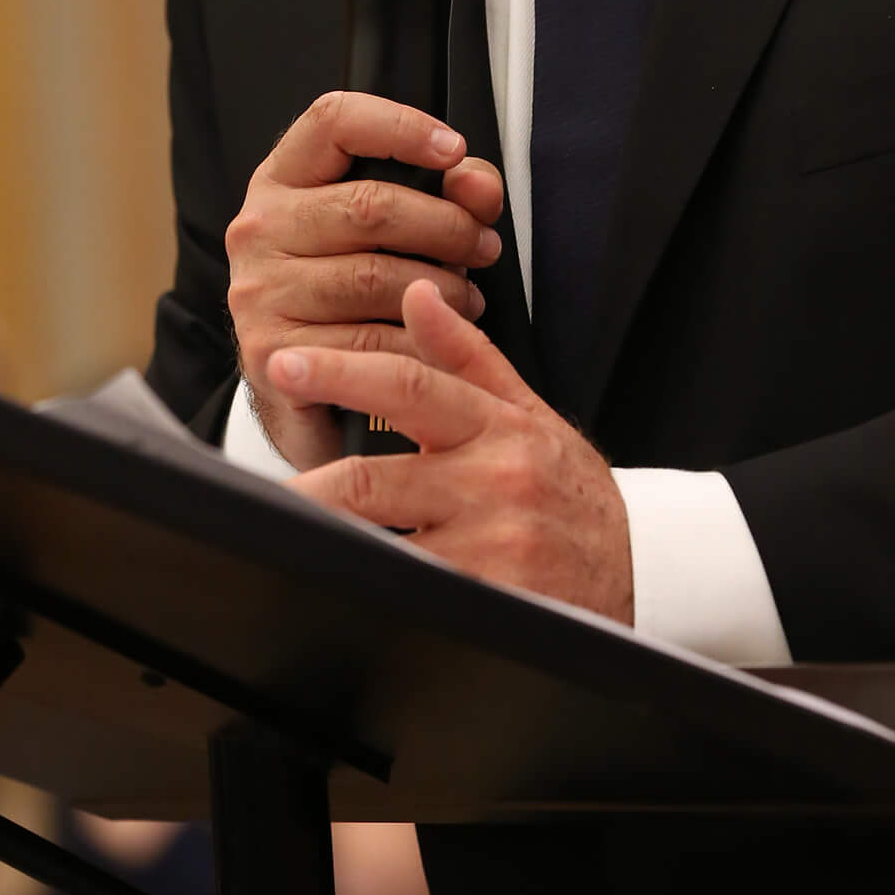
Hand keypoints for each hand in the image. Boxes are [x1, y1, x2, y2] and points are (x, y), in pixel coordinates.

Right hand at [225, 91, 502, 472]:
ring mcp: (259, 291)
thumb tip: (475, 184)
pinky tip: (437, 341)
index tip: (453, 149)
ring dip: (442, 289)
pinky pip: (368, 341)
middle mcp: (259, 228)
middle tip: (483, 247)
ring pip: (374, 276)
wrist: (303, 384)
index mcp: (284, 180)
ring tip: (467, 298)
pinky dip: (419, 342)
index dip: (400, 125)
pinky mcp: (270, 352)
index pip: (333, 121)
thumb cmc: (349, 293)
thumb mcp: (393, 229)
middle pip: (370, 204)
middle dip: (447, 225)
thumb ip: (445, 193)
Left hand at [280, 282, 634, 623]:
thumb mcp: (526, 412)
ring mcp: (493, 547)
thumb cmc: (569, 489)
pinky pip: (416, 595)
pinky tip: (338, 587)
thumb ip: (465, 356)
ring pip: (385, 546)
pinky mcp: (493, 602)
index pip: (411, 386)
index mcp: (497, 425)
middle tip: (256, 486)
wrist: (638, 568)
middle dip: (308, 484)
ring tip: (281, 541)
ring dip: (330, 546)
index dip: (342, 373)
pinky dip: (375, 590)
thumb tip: (416, 292)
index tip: (287, 363)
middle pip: (377, 478)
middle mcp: (494, 481)